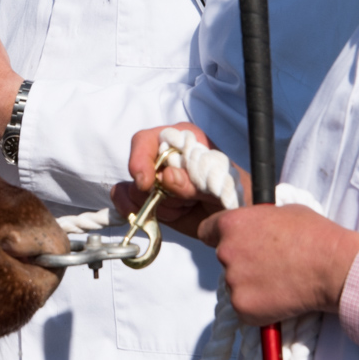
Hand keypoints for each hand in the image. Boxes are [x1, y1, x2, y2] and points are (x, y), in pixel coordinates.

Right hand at [110, 123, 237, 238]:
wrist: (234, 219)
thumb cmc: (233, 194)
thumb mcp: (221, 188)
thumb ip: (195, 183)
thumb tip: (167, 177)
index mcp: (185, 140)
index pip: (149, 140)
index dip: (142, 159)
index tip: (146, 184)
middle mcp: (165, 156)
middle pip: (137, 168)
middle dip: (154, 192)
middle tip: (183, 203)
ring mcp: (155, 178)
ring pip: (132, 189)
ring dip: (154, 206)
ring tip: (183, 209)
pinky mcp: (148, 198)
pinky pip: (124, 199)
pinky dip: (130, 210)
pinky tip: (147, 217)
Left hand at [197, 205, 358, 326]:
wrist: (334, 267)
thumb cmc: (315, 235)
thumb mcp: (281, 212)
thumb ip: (257, 220)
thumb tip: (255, 227)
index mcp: (231, 224)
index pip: (205, 231)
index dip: (219, 237)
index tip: (234, 244)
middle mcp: (225, 252)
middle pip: (223, 259)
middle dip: (241, 262)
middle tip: (269, 265)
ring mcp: (232, 282)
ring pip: (234, 285)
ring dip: (251, 286)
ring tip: (281, 281)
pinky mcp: (243, 307)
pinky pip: (245, 308)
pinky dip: (259, 308)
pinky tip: (281, 298)